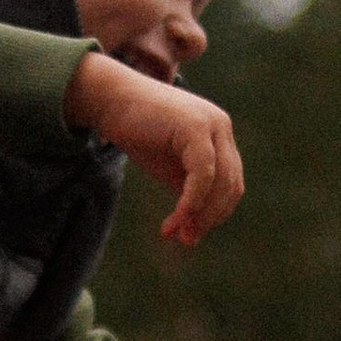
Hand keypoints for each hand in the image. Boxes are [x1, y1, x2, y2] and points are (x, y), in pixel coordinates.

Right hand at [66, 50, 243, 247]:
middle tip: (185, 240)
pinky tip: (174, 220)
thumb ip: (189, 192)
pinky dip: (190, 204)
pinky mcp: (196, 128)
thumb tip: (196, 229)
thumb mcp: (170, 168)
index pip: (231, 183)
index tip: (190, 234)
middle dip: (209, 218)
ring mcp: (212, 125)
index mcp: (220, 136)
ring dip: (200, 215)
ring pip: (220, 184)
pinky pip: (202, 176)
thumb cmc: (137, 132)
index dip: (214, 213)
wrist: (110, 100)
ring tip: (176, 234)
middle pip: (230, 186)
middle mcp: (222, 127)